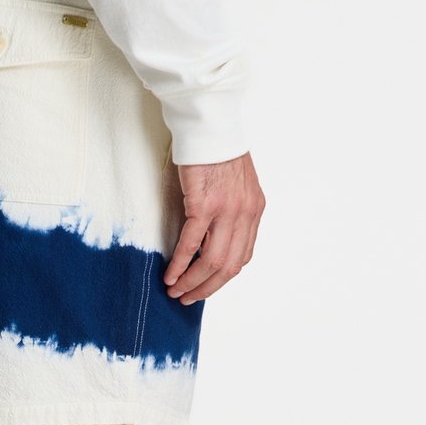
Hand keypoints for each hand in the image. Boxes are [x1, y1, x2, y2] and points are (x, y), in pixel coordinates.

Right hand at [163, 153, 265, 303]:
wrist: (210, 126)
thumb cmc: (217, 152)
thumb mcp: (236, 186)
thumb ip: (232, 212)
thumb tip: (213, 239)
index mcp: (254, 211)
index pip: (243, 257)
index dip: (223, 278)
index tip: (206, 286)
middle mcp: (245, 214)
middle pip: (228, 266)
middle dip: (207, 288)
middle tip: (189, 298)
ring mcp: (226, 210)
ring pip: (212, 261)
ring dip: (192, 281)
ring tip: (177, 291)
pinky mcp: (204, 205)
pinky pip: (192, 245)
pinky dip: (180, 264)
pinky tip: (171, 275)